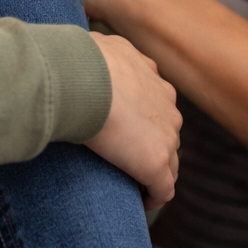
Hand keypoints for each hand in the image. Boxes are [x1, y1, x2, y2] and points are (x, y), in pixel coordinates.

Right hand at [85, 32, 180, 209]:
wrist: (79, 78)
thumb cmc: (77, 61)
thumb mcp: (94, 44)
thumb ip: (98, 50)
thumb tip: (81, 45)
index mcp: (151, 76)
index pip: (155, 103)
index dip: (143, 118)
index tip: (125, 130)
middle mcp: (166, 104)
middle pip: (167, 132)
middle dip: (152, 144)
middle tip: (128, 159)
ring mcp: (165, 135)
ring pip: (170, 161)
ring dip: (156, 172)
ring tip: (137, 185)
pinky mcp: (156, 162)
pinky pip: (164, 188)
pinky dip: (155, 197)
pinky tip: (143, 202)